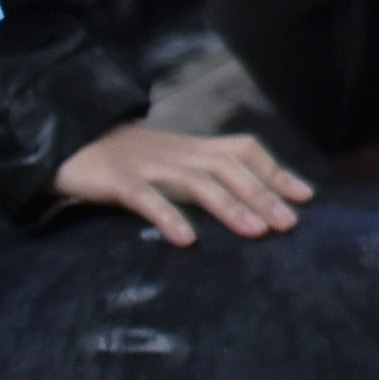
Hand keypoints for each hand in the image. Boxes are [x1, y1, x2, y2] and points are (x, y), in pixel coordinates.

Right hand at [52, 121, 311, 247]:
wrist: (72, 140)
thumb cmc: (130, 158)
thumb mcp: (173, 161)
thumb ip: (206, 173)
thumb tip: (249, 199)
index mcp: (195, 147)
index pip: (245, 151)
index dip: (276, 172)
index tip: (306, 197)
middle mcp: (180, 153)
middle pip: (230, 169)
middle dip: (263, 195)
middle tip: (289, 224)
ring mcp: (151, 166)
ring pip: (198, 183)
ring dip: (230, 206)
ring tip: (256, 231)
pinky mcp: (120, 182)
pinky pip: (148, 199)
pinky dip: (169, 217)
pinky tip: (188, 240)